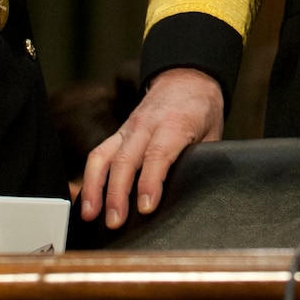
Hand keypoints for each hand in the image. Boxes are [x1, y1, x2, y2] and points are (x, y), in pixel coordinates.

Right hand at [78, 67, 223, 226]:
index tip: (146, 207)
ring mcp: (128, 128)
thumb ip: (202, 160)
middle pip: (126, 160)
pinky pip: (98, 154)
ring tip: (90, 215)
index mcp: (175, 124)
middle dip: (117, 193)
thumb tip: (196, 192)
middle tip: (115, 222)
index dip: (150, 182)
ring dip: (95, 187)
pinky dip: (89, 178)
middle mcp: (146, 125)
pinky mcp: (118, 133)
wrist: (186, 78)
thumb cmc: (201, 109)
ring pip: (104, 156)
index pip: (158, 155)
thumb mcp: (212, 132)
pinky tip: (86, 200)